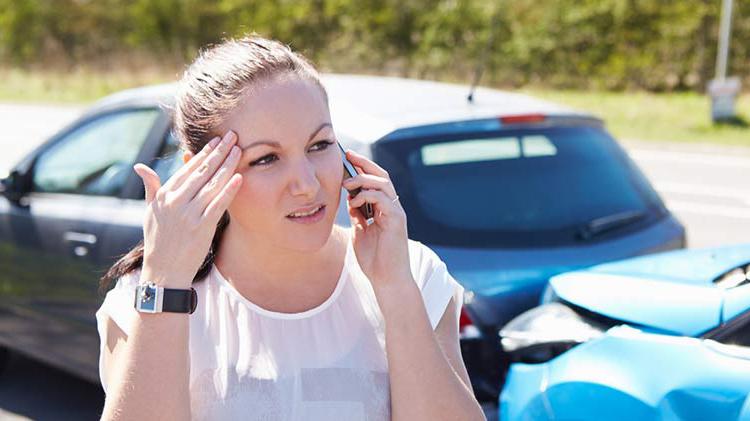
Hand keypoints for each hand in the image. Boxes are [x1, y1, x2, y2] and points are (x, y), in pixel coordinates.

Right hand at [133, 130, 242, 287]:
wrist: (163, 271)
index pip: (188, 168)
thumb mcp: (150, 212)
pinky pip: (218, 205)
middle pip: (202, 171)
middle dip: (219, 152)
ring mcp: (189, 214)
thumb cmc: (158, 241)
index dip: (204, 153)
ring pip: (212, 184)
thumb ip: (150, 188)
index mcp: (164, 195)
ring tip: (239, 151)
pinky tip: (239, 178)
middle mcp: (176, 202)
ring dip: (227, 166)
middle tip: (233, 136)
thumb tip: (140, 167)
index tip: (216, 141)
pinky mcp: (202, 227)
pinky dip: (229, 190)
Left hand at [342, 149, 411, 290]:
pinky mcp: (397, 220)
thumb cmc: (374, 260)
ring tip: (347, 183)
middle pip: (381, 175)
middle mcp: (392, 207)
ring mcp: (396, 212)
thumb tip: (350, 199)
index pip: (375, 180)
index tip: (346, 158)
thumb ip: (357, 215)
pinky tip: (354, 201)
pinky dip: (368, 195)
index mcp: (383, 208)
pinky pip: (383, 199)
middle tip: (347, 156)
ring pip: (383, 183)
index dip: (362, 168)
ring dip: (363, 179)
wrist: (387, 280)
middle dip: (364, 164)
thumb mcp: (360, 232)